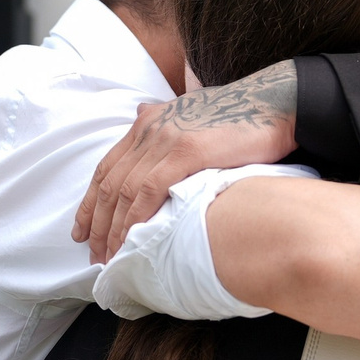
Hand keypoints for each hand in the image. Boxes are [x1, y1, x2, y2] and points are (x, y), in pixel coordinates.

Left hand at [75, 61, 296, 260]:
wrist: (276, 103)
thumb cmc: (241, 114)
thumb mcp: (193, 111)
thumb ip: (166, 120)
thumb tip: (141, 112)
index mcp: (148, 121)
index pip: (107, 167)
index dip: (91, 203)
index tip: (83, 231)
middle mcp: (150, 128)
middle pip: (110, 183)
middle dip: (98, 224)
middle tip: (95, 255)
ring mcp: (166, 138)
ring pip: (125, 191)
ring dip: (114, 228)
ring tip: (112, 257)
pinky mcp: (186, 151)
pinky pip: (150, 191)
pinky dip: (137, 218)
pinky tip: (134, 240)